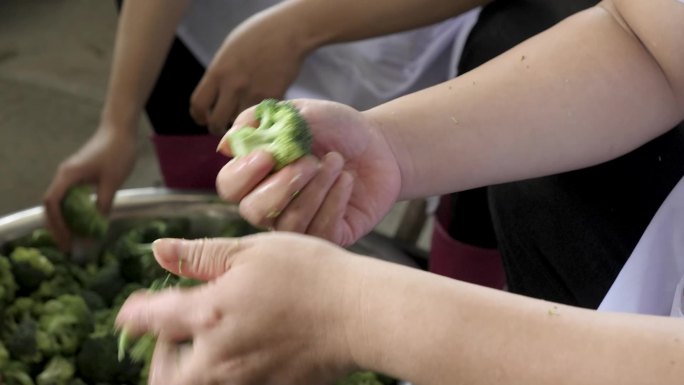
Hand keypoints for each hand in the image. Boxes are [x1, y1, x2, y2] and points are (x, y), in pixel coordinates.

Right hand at [43, 124, 136, 249]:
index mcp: (68, 176)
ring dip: (63, 220)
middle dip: (57, 227)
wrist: (120, 129)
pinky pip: (68, 197)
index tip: (68, 241)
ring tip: (73, 239)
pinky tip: (81, 223)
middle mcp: (63, 176)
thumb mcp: (112, 183)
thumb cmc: (117, 153)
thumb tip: (97, 230)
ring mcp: (69, 175)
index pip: (52, 204)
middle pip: (51, 206)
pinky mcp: (78, 174)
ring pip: (58, 202)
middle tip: (68, 247)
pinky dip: (71, 211)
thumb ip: (103, 206)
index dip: (58, 225)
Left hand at [116, 234, 360, 384]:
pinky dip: (226, 378)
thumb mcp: (252, 250)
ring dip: (190, 371)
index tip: (130, 314)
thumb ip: (200, 255)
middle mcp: (219, 357)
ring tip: (210, 346)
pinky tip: (244, 354)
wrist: (360, 313)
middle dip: (160, 359)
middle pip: (165, 377)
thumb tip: (158, 250)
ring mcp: (245, 381)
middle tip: (176, 336)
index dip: (135, 316)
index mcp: (210, 314)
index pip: (152, 321)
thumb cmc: (311, 274)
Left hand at [189, 8, 307, 133]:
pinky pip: (261, 116)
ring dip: (240, 123)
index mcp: (218, 72)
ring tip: (244, 117)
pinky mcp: (272, 99)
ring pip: (240, 122)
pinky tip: (262, 111)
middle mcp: (233, 86)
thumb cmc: (257, 36)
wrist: (287, 33)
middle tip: (222, 127)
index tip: (203, 119)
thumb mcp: (228, 52)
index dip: (199, 116)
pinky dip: (260, 117)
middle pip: (216, 121)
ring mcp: (253, 94)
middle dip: (217, 127)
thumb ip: (220, 74)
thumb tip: (216, 95)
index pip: (198, 104)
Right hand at [215, 99, 401, 245]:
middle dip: (281, 186)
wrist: (381, 146)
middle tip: (310, 161)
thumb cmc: (338, 129)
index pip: (230, 186)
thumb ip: (265, 122)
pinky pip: (319, 233)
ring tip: (337, 163)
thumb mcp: (303, 113)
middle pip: (252, 212)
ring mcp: (300, 223)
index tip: (268, 154)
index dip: (243, 174)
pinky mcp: (328, 236)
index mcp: (259, 174)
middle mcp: (273, 204)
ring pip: (288, 224)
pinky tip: (347, 181)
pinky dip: (333, 203)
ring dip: (314, 190)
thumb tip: (226, 145)